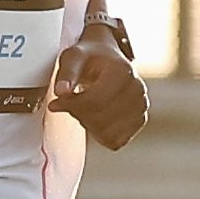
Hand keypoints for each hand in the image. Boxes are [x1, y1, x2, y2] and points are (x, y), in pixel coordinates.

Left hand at [50, 25, 149, 149]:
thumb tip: (61, 91)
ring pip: (109, 134)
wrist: (106, 59)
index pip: (94, 101)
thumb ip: (66, 73)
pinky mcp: (140, 120)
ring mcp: (141, 106)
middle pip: (101, 119)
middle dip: (78, 114)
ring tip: (84, 108)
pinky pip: (116, 141)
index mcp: (123, 70)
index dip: (71, 105)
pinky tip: (94, 118)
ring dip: (89, 125)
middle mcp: (137, 89)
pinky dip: (100, 134)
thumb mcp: (72, 58)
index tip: (57, 102)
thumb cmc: (89, 59)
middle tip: (69, 103)